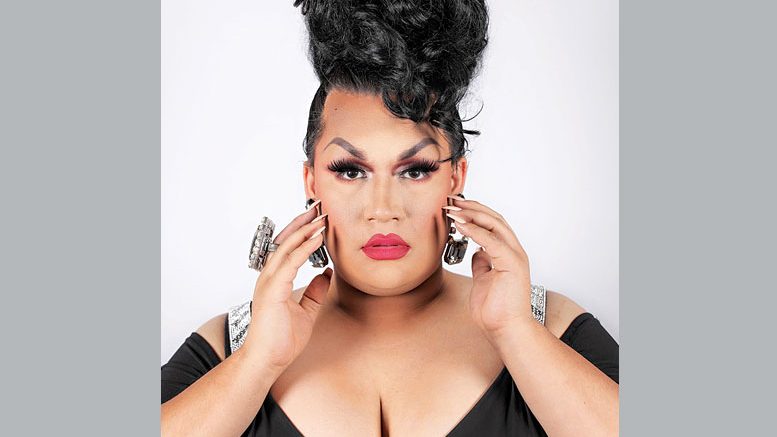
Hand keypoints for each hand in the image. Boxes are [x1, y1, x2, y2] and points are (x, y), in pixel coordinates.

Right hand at [241, 201, 331, 370]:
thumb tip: (326, 275)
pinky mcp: (273, 289)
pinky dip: (304, 247)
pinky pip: (290, 262)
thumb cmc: (281, 340)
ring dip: (305, 230)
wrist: (268, 360)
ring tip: (322, 218)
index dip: (303, 231)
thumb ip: (314, 292)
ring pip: (286, 247)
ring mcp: (268, 282)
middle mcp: (269, 276)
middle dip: (302, 222)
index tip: (318, 218)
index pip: (288, 248)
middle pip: (285, 241)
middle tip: (319, 207)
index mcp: (275, 280)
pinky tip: (317, 238)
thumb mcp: (306, 311)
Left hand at [443, 195, 535, 340]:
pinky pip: (491, 241)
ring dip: (471, 215)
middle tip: (450, 201)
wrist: (507, 329)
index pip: (492, 224)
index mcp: (507, 253)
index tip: (453, 207)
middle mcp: (514, 251)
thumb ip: (482, 263)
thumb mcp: (483, 279)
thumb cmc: (496, 309)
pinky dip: (475, 231)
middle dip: (471, 207)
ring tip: (452, 209)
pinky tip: (460, 225)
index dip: (473, 213)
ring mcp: (515, 256)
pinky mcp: (512, 264)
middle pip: (494, 218)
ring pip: (494, 225)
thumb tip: (476, 252)